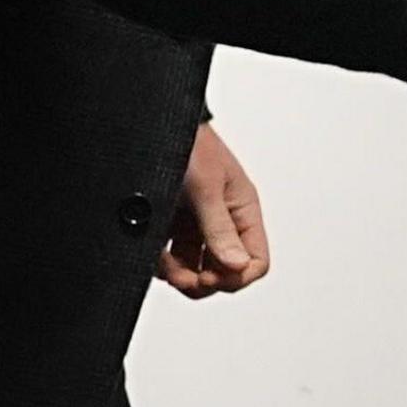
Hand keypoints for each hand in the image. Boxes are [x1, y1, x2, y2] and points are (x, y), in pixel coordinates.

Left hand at [157, 122, 267, 298]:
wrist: (150, 125)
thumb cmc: (187, 143)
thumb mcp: (206, 186)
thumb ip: (219, 228)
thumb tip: (237, 266)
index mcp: (242, 210)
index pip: (255, 261)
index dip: (236, 276)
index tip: (210, 274)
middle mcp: (222, 221)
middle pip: (226, 273)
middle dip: (205, 281)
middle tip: (183, 277)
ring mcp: (196, 225)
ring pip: (196, 269)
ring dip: (180, 275)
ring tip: (165, 267)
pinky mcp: (171, 225)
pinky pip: (171, 259)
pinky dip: (162, 263)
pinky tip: (153, 254)